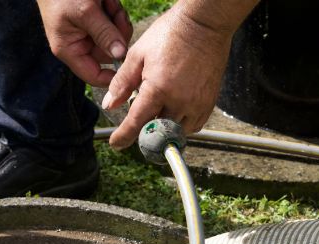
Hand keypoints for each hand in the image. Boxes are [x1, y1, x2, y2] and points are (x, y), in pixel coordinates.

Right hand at [37, 0, 132, 85]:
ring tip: (108, 2)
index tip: (129, 65)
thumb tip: (120, 55)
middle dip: (117, 34)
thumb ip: (104, 34)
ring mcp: (90, 32)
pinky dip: (116, 11)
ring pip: (116, 37)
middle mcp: (80, 44)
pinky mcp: (97, 20)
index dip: (112, 77)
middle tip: (116, 15)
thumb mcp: (85, 12)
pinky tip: (108, 0)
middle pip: (110, 53)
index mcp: (70, 49)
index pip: (94, 76)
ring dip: (117, 19)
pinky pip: (115, 23)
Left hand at [101, 5, 235, 148]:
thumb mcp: (138, 54)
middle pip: (157, 131)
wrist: (204, 25)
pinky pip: (193, 126)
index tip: (116, 143)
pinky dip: (181, 125)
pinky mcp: (209, 103)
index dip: (123, 137)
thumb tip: (109, 105)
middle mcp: (179, 101)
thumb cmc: (170, 34)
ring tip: (158, 112)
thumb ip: (121, 82)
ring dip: (164, 128)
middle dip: (145, 130)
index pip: (136, 123)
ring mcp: (197, 104)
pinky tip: (174, 112)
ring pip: (176, 131)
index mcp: (158, 88)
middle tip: (138, 122)